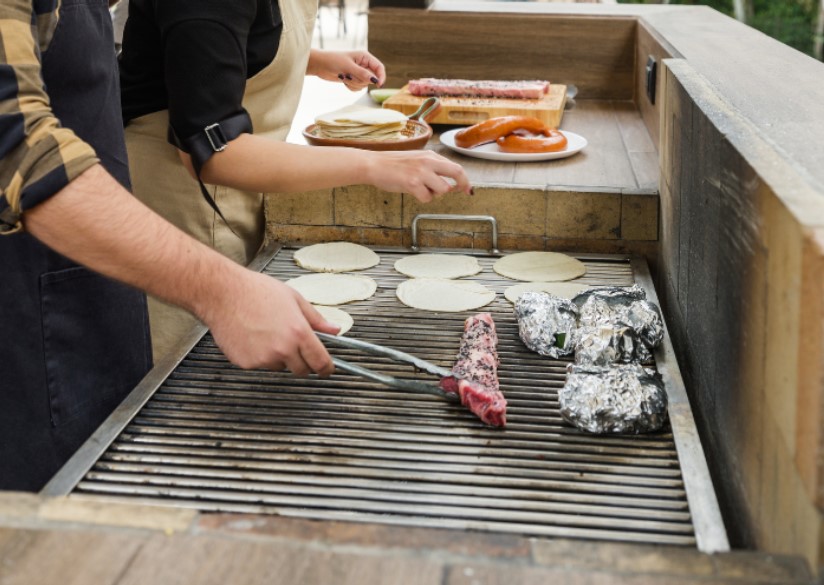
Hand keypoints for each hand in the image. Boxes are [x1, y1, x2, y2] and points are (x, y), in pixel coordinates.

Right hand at [203, 271, 339, 375]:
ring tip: (267, 333)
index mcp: (299, 333)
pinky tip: (253, 337)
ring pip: (280, 367)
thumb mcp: (294, 299)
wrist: (222, 293)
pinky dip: (260, 356)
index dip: (327, 368)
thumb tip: (334, 329)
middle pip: (302, 370)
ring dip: (279, 358)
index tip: (327, 369)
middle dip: (303, 361)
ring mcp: (263, 359)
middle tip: (293, 344)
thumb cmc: (256, 291)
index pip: (321, 363)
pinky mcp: (246, 363)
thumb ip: (316, 319)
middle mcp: (282, 349)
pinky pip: (260, 366)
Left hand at [307, 49, 385, 90]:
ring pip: (364, 85)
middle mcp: (363, 64)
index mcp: (365, 57)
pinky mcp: (353, 79)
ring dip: (354, 84)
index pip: (379, 68)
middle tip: (349, 75)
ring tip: (344, 76)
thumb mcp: (348, 67)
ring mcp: (359, 72)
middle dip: (360, 80)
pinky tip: (343, 80)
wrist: (320, 65)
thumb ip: (362, 74)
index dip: (381, 76)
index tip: (378, 85)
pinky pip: (358, 88)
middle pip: (372, 78)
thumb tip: (375, 80)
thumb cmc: (333, 61)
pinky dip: (351, 87)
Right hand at [365, 150, 472, 202]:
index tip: (467, 187)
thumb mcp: (416, 160)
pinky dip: (422, 198)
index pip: (455, 167)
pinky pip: (427, 198)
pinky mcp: (412, 183)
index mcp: (430, 156)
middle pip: (456, 172)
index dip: (464, 179)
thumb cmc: (393, 165)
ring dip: (435, 194)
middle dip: (463, 184)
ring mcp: (421, 172)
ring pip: (443, 189)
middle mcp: (428, 161)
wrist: (374, 164)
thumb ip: (432, 168)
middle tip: (464, 192)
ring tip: (422, 189)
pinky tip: (412, 191)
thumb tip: (448, 184)